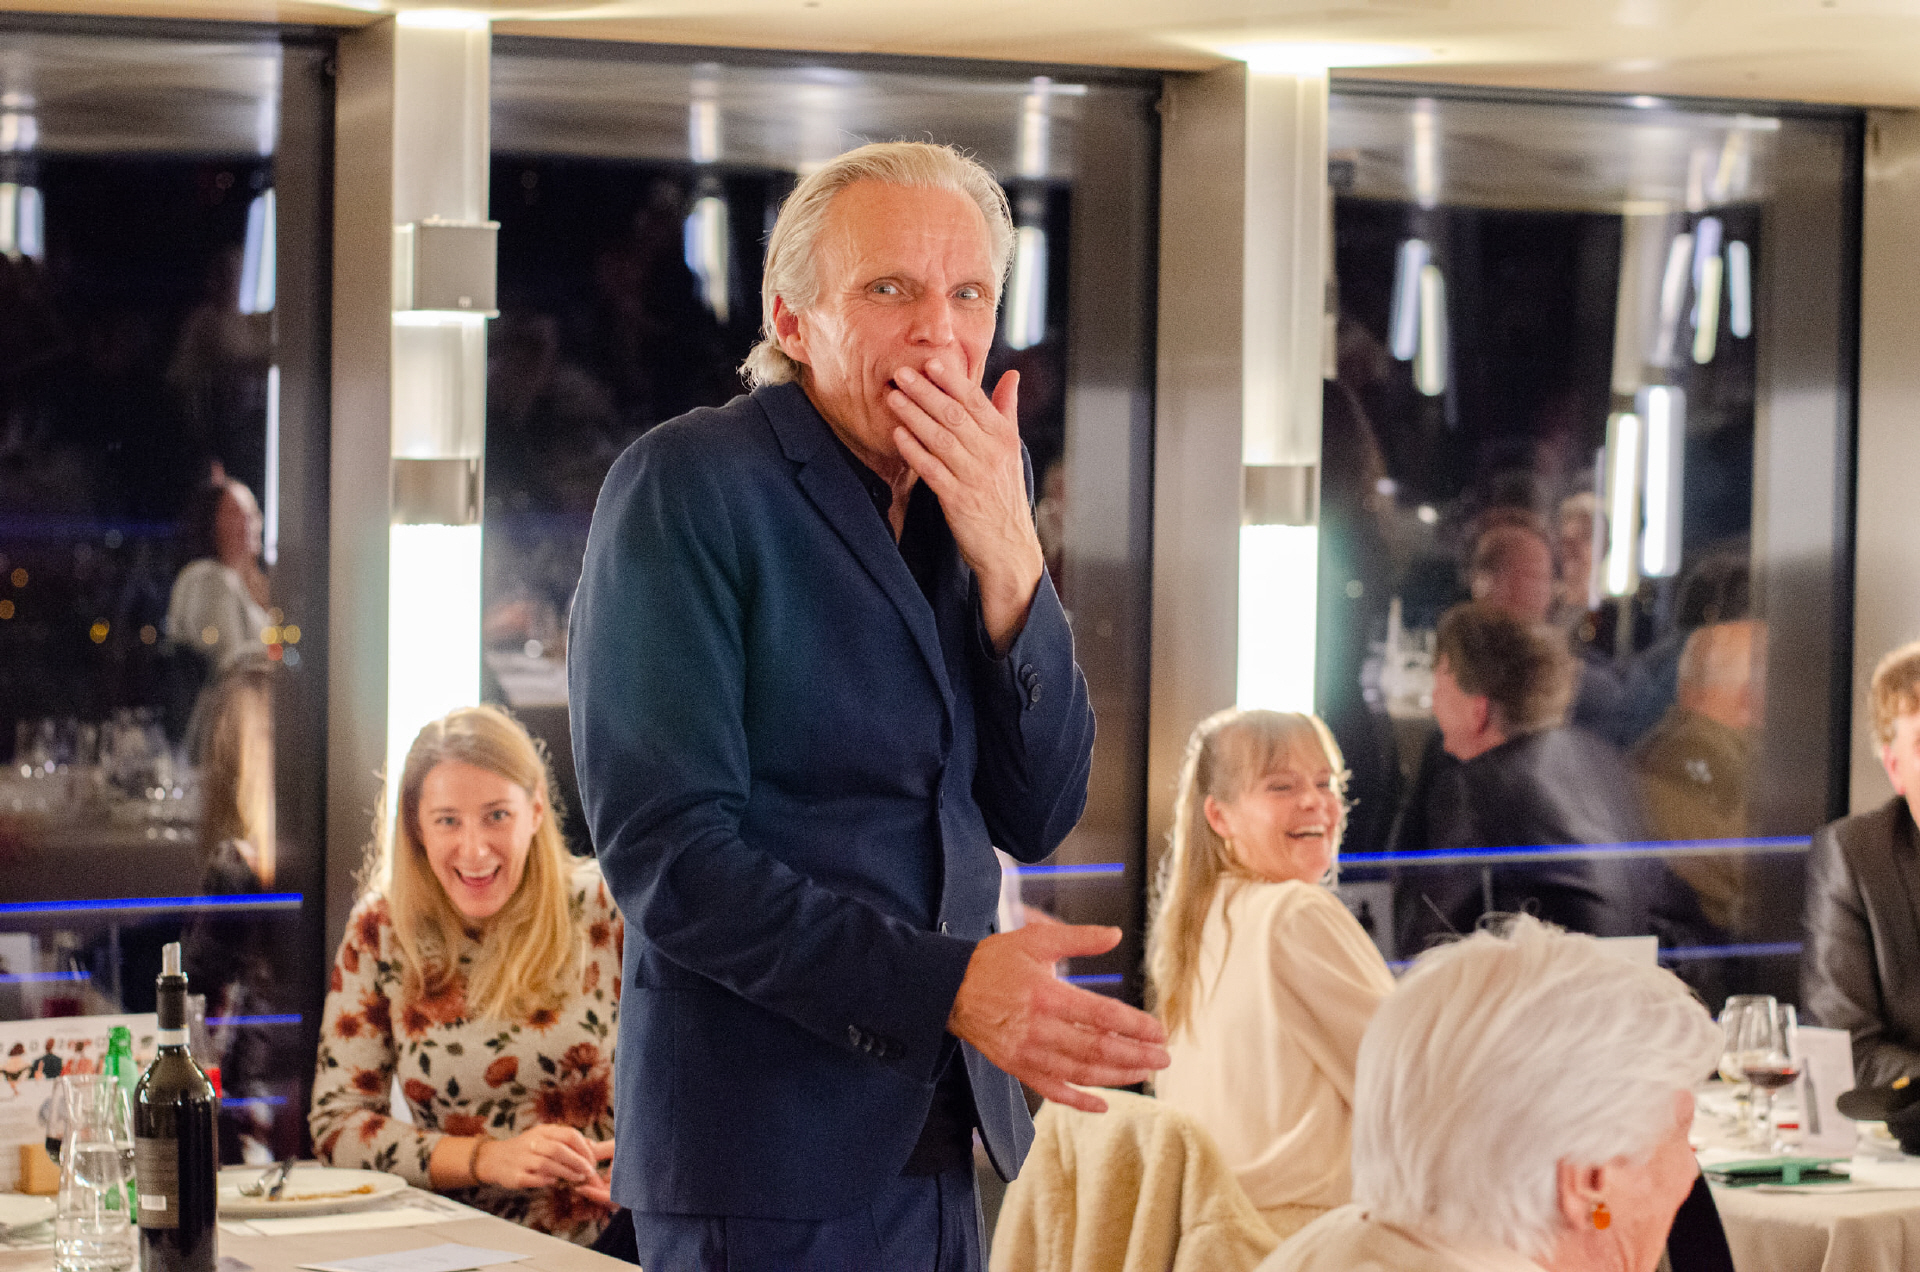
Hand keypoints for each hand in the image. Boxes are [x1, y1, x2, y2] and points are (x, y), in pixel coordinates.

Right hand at [475, 1125, 614, 1195]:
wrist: (494, 1159)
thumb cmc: (527, 1148)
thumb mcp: (545, 1137)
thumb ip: (567, 1141)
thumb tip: (593, 1146)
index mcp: (543, 1131)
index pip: (569, 1135)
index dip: (584, 1148)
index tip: (592, 1160)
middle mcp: (532, 1143)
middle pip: (559, 1150)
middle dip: (578, 1162)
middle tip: (589, 1171)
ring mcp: (522, 1159)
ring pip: (548, 1165)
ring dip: (567, 1173)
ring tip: (578, 1178)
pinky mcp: (515, 1176)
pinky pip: (535, 1179)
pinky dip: (547, 1181)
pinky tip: (554, 1182)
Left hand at [888, 361, 1044, 653]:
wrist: (1009, 546)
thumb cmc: (1005, 494)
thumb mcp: (1011, 450)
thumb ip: (1007, 410)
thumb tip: (1012, 375)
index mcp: (1003, 438)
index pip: (976, 402)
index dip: (952, 381)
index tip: (931, 361)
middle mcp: (990, 454)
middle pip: (954, 416)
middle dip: (926, 392)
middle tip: (901, 373)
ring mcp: (974, 477)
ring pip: (941, 439)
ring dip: (915, 416)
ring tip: (893, 398)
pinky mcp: (958, 500)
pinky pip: (932, 470)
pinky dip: (915, 451)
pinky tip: (898, 435)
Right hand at [947, 923, 1169, 1113]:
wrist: (948, 988)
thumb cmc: (994, 960)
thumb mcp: (1035, 939)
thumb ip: (1078, 938)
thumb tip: (1116, 934)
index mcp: (1046, 994)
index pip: (1101, 1016)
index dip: (1134, 1026)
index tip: (1159, 1032)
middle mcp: (1038, 1028)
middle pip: (1096, 1049)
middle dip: (1135, 1056)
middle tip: (1164, 1059)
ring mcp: (1026, 1052)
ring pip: (1079, 1072)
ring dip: (1116, 1077)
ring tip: (1143, 1074)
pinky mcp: (1015, 1067)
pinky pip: (1051, 1090)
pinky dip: (1078, 1100)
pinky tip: (1102, 1103)